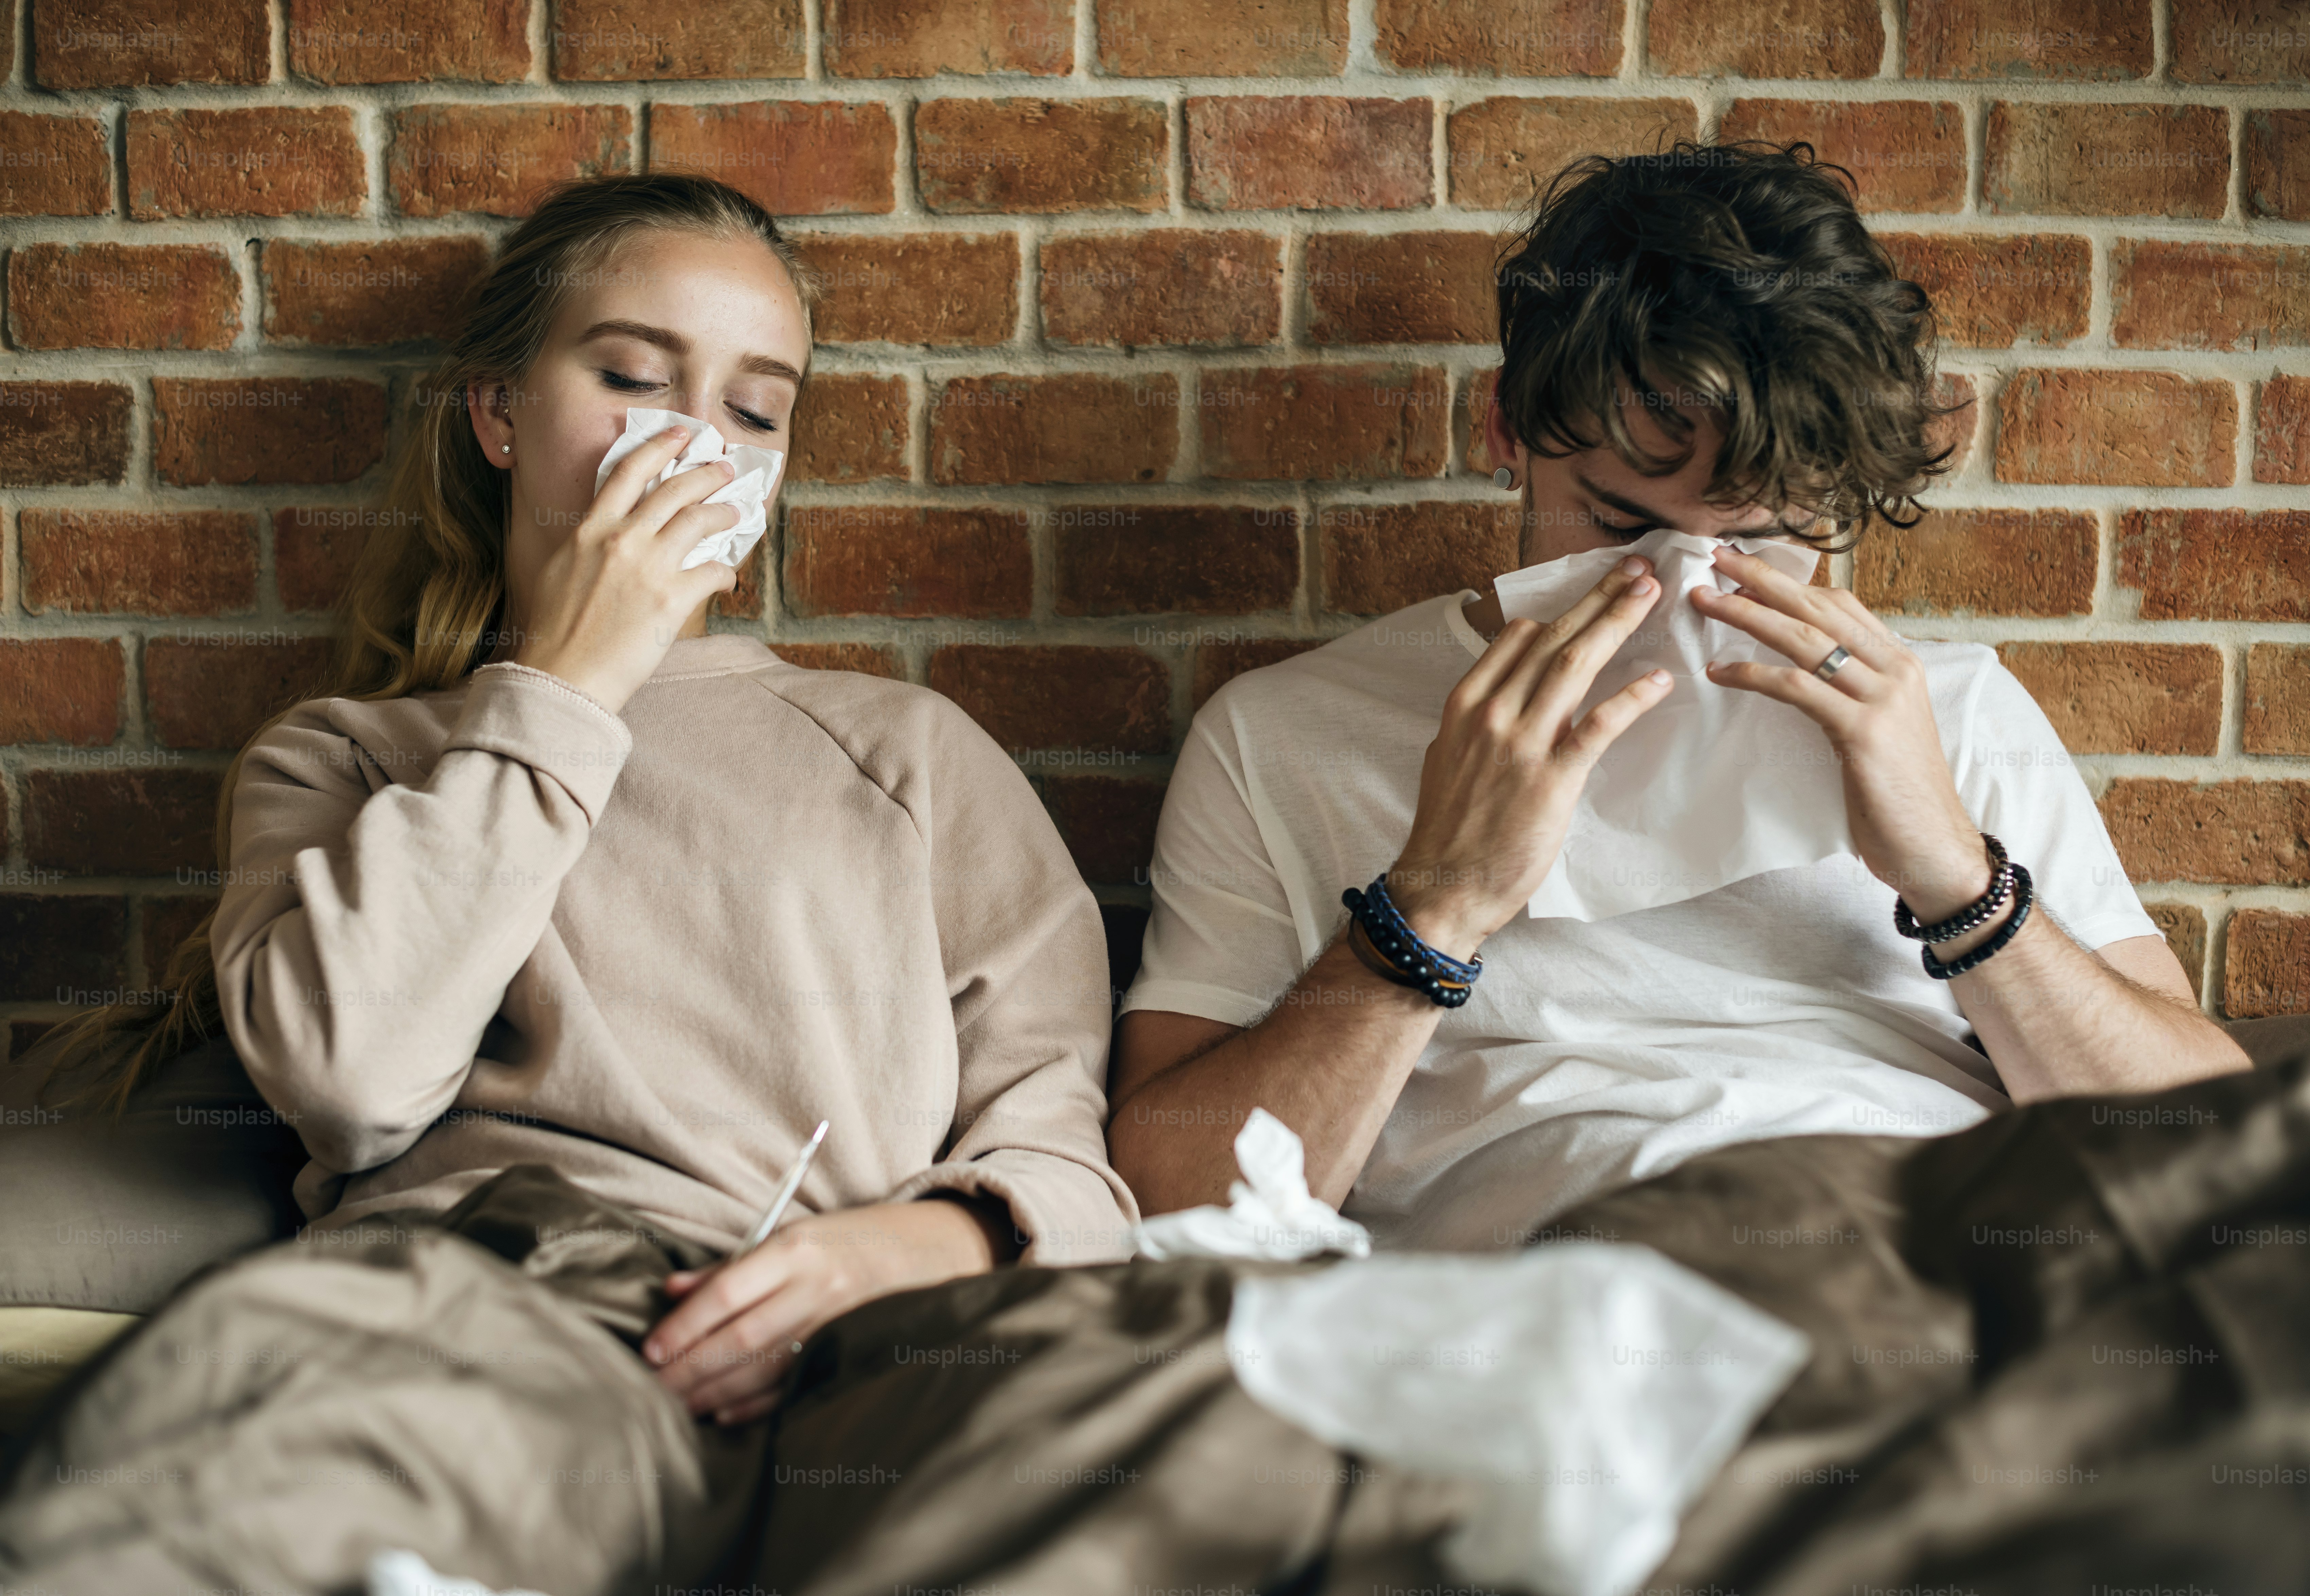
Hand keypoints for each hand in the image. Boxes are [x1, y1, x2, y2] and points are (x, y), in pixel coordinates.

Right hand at [509, 425, 741, 713]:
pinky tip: (728, 577)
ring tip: (737, 512)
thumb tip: (612, 537)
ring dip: (723, 513)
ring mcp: (647, 568)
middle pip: (673, 489)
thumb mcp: (562, 571)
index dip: (659, 446)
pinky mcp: (671, 599)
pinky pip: (713, 572)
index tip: (681, 434)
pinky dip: (726, 572)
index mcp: (590, 530)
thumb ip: (588, 546)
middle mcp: (620, 540)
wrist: (561, 677)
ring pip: (699, 522)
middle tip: (725, 468)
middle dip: (706, 474)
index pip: (628, 472)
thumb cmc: (556, 633)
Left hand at [643, 1198, 1001, 1426]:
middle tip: (653, 1389)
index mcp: (797, 1248)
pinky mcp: (851, 1350)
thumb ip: (729, 1268)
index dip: (686, 1324)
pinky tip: (723, 1414)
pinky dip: (755, 1405)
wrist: (930, 1250)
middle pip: (742, 1336)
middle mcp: (817, 1285)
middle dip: (691, 1368)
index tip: (651, 1350)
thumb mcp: (790, 1237)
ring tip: (677, 1406)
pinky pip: (794, 1385)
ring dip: (715, 1392)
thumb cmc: (846, 1241)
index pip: (728, 1291)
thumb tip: (670, 1291)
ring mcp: (838, 1322)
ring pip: (765, 1367)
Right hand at [1389, 556, 1673, 958]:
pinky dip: (1630, 698)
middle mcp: (1491, 713)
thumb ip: (1479, 719)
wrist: (1442, 886)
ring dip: (1616, 624)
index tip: (1595, 591)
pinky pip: (1598, 727)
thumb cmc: (1450, 829)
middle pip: (1552, 639)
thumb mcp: (1450, 757)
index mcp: (1465, 703)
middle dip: (1598, 599)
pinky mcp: (1551, 780)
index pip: (1517, 638)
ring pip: (1574, 665)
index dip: (1562, 610)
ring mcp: (1520, 745)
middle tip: (1638, 570)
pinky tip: (1659, 680)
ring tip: (1650, 597)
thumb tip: (1508, 694)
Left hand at [1693, 546, 1994, 922]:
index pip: (1840, 605)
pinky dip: (1754, 674)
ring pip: (1805, 640)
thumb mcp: (1877, 726)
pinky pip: (1798, 689)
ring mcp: (1883, 698)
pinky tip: (1718, 671)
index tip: (1745, 567)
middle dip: (1762, 579)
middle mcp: (1896, 670)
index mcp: (1899, 663)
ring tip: (1702, 601)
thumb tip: (1806, 665)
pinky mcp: (1864, 732)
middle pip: (1818, 609)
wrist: (1934, 846)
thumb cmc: (1897, 792)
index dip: (1791, 582)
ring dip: (1748, 616)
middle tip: (1714, 557)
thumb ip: (1851, 689)